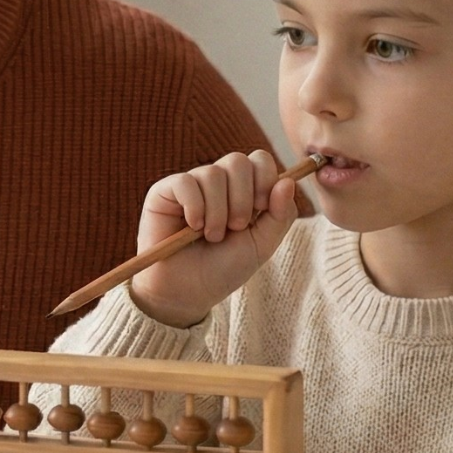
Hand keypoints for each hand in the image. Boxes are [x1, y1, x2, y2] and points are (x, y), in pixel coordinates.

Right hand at [128, 151, 304, 327]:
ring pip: (212, 173)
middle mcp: (217, 183)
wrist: (187, 292)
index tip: (261, 209)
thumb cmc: (223, 269)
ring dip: (218, 211)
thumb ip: (280, 215)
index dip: (265, 179)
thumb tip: (288, 181)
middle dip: (242, 198)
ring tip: (212, 236)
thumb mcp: (261, 245)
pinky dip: (194, 207)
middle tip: (236, 227)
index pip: (259, 160)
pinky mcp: (164, 192)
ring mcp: (190, 185)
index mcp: (242, 190)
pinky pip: (185, 182)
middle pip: (238, 161)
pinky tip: (192, 227)